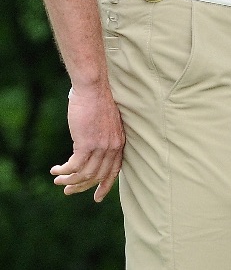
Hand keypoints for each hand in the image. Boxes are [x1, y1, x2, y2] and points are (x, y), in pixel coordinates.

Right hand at [51, 84, 124, 201]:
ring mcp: (101, 146)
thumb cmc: (98, 102)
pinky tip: (55, 170)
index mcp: (119, 142)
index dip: (105, 185)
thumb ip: (101, 139)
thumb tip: (87, 151)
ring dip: (69, 180)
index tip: (97, 197)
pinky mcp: (87, 143)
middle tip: (67, 191)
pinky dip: (64, 171)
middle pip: (98, 176)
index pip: (114, 170)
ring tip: (58, 180)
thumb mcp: (105, 124)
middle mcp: (112, 147)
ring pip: (84, 174)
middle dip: (81, 187)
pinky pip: (74, 166)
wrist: (94, 88)